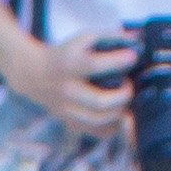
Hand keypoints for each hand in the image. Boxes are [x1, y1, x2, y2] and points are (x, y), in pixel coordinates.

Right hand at [13, 29, 135, 135]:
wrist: (34, 75)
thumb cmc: (65, 55)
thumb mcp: (83, 39)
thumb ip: (110, 38)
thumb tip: (137, 40)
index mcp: (69, 65)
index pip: (94, 65)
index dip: (118, 61)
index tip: (132, 56)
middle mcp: (67, 90)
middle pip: (100, 102)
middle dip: (123, 95)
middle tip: (128, 85)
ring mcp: (67, 109)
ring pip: (98, 121)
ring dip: (118, 111)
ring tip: (123, 100)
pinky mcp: (69, 121)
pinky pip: (95, 131)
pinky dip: (111, 126)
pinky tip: (115, 113)